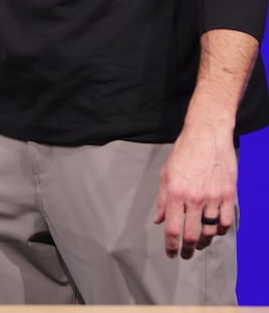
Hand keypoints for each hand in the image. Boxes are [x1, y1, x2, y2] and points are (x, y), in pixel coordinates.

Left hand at [154, 121, 235, 258]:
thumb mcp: (166, 173)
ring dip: (204, 241)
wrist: (206, 135)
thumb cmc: (184, 152)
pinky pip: (226, 221)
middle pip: (191, 235)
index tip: (170, 253)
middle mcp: (194, 197)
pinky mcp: (228, 194)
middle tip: (184, 254)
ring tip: (198, 242)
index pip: (173, 228)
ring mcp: (213, 197)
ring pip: (210, 231)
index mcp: (176, 192)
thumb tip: (159, 219)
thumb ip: (163, 199)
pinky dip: (220, 230)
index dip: (171, 245)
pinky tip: (215, 230)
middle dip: (187, 249)